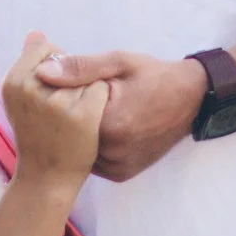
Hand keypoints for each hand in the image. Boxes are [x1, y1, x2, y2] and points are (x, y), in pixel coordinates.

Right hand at [0, 33, 110, 183]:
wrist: (48, 178)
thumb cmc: (36, 135)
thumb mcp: (23, 97)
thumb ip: (30, 64)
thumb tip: (34, 34)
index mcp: (13, 82)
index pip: (45, 49)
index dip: (56, 67)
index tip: (52, 91)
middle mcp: (31, 90)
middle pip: (66, 62)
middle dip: (70, 80)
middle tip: (60, 112)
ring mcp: (57, 104)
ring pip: (85, 76)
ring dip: (87, 92)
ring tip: (73, 119)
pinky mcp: (82, 116)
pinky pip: (101, 90)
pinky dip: (102, 101)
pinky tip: (92, 119)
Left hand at [34, 49, 208, 179]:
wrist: (192, 99)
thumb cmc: (154, 76)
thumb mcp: (118, 63)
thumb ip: (79, 68)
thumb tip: (42, 72)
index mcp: (109, 124)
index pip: (64, 114)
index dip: (64, 99)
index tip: (73, 88)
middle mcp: (113, 151)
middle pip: (72, 135)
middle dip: (72, 119)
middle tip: (92, 101)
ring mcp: (119, 166)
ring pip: (81, 151)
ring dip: (81, 136)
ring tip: (99, 114)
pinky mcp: (123, 173)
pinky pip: (95, 162)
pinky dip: (94, 147)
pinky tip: (104, 129)